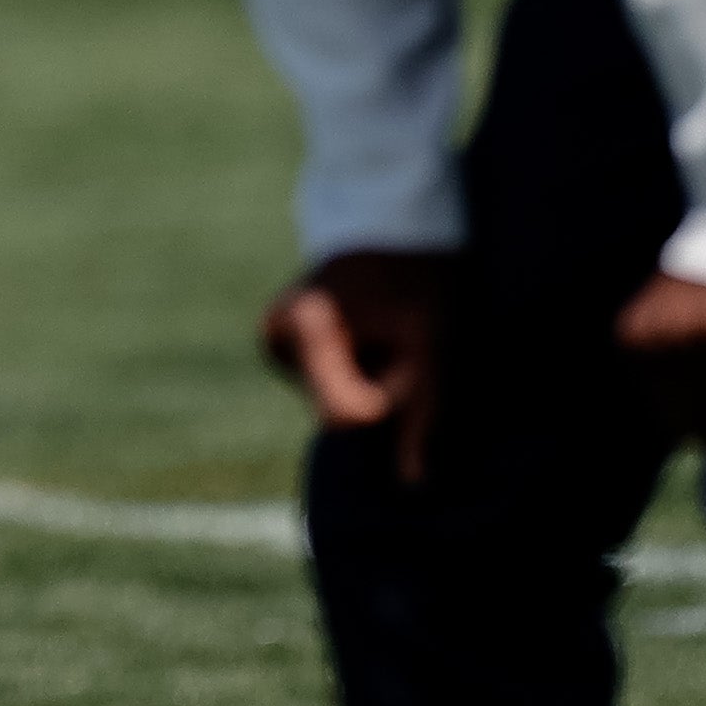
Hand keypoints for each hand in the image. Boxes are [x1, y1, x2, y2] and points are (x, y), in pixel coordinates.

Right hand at [262, 247, 450, 484]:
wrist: (392, 222)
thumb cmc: (417, 276)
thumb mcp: (432, 342)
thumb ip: (421, 414)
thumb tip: (412, 482)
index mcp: (300, 324)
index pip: (345, 415)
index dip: (387, 397)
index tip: (404, 354)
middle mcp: (274, 332)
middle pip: (334, 411)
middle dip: (374, 390)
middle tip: (396, 340)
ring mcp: (273, 337)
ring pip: (329, 401)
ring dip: (366, 381)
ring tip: (383, 330)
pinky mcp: (279, 341)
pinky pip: (322, 385)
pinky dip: (352, 373)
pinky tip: (364, 333)